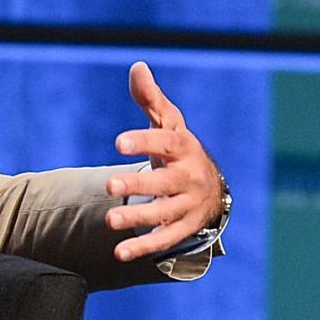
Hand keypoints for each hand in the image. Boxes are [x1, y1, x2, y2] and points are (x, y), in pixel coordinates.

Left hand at [105, 61, 225, 262]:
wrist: (210, 187)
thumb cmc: (178, 149)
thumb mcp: (168, 123)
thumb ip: (150, 99)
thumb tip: (136, 66)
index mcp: (183, 147)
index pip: (164, 142)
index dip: (143, 141)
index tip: (118, 142)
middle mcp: (189, 177)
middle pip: (164, 183)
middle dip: (138, 185)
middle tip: (109, 186)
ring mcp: (188, 205)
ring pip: (164, 214)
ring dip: (137, 219)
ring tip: (110, 221)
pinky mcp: (184, 228)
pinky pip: (164, 240)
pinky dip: (143, 248)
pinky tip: (119, 252)